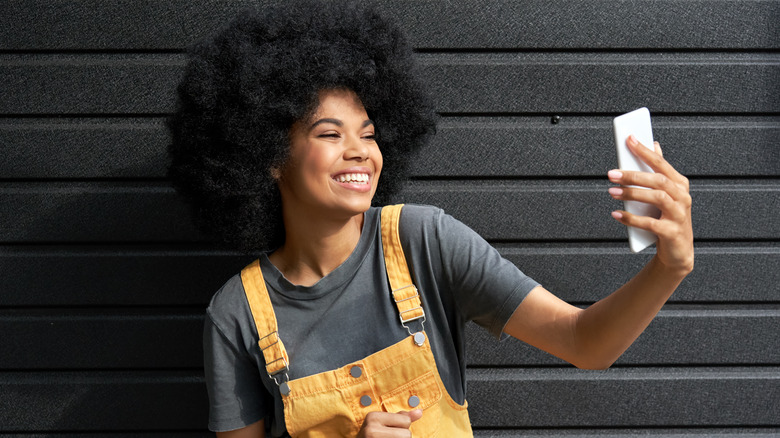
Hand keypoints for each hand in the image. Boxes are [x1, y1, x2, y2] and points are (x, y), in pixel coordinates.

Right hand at [357, 410, 422, 436]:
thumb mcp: (382, 423)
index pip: (406, 421)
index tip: (387, 431)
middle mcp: (371, 429)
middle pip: (407, 434)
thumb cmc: (372, 436)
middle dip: (402, 437)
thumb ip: (400, 417)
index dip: (401, 427)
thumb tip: (420, 412)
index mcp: (373, 416)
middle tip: (387, 437)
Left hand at [608, 135, 693, 274]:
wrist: (677, 252)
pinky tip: (616, 214)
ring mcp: (680, 215)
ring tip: (612, 192)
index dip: (645, 151)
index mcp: (680, 185)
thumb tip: (654, 144)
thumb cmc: (667, 218)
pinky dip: (632, 218)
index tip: (629, 139)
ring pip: (657, 198)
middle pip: (658, 180)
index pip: (661, 164)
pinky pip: (650, 224)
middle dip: (633, 175)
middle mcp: (683, 197)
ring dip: (632, 193)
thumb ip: (658, 171)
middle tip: (611, 173)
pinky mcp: (672, 233)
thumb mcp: (664, 195)